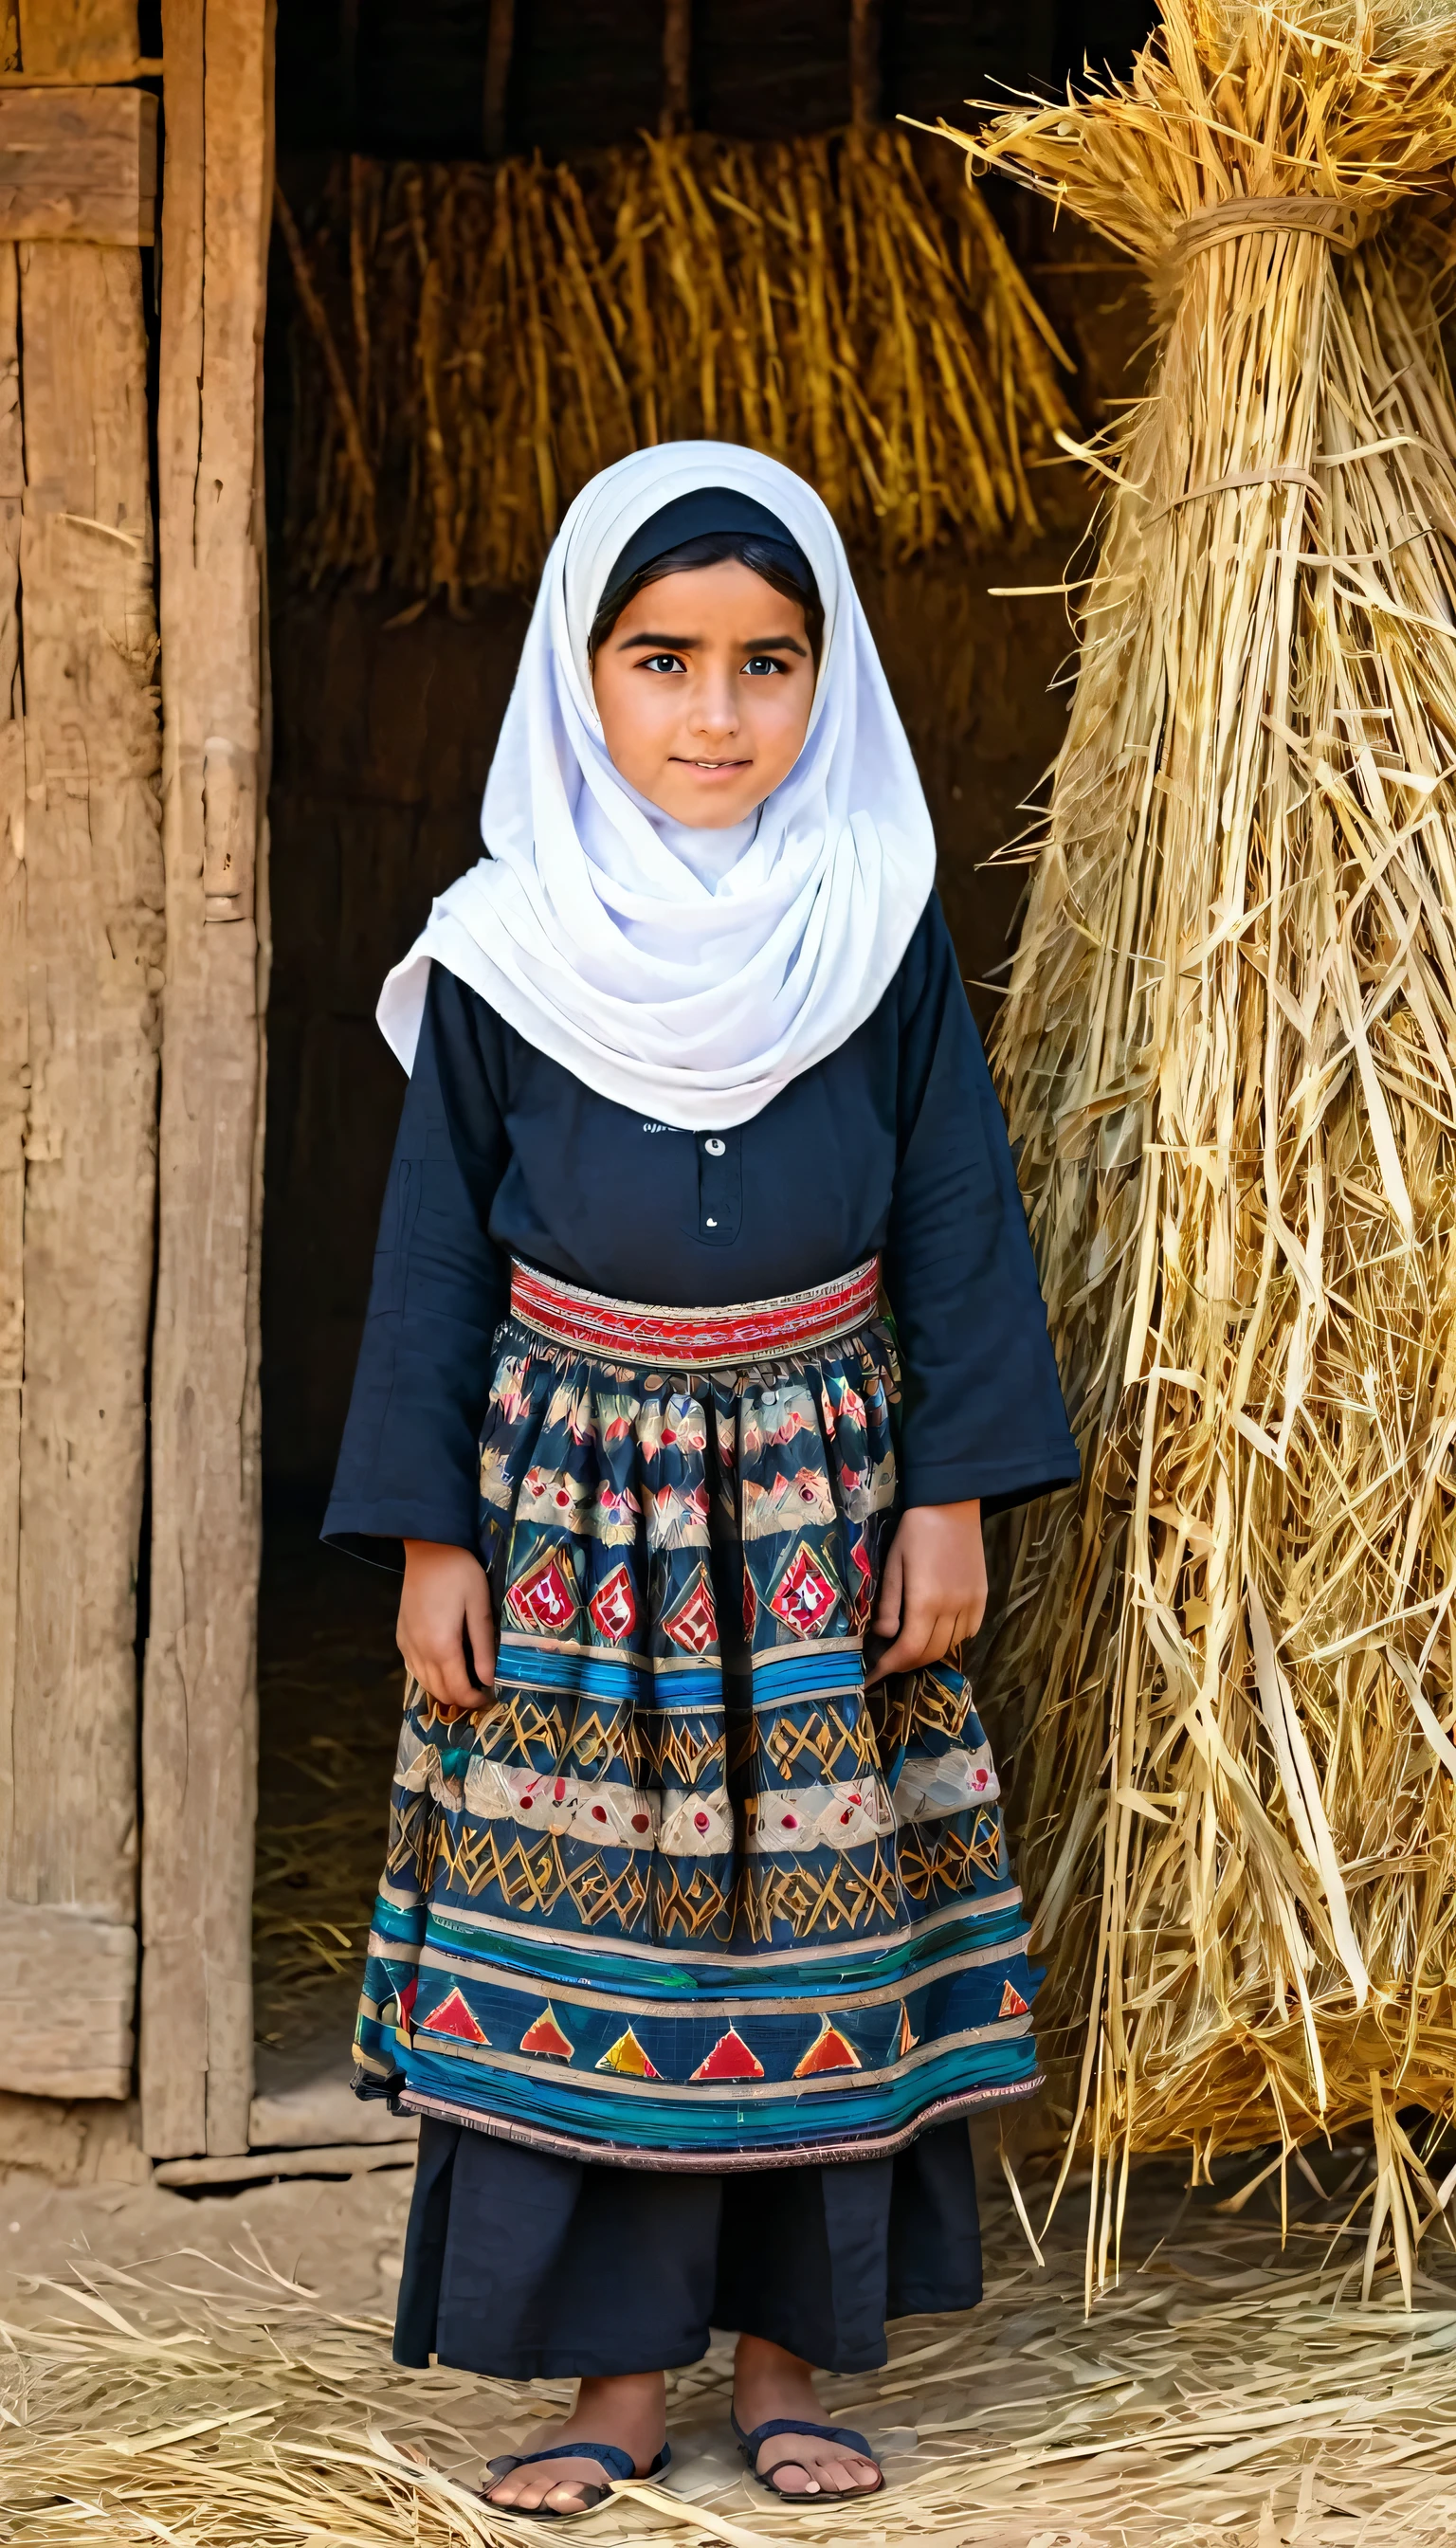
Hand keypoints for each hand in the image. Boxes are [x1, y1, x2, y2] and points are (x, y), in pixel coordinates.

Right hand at [398, 1540, 494, 1712]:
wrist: (428, 1550)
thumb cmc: (460, 1574)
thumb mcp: (479, 1606)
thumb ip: (483, 1646)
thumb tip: (489, 1680)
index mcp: (441, 1646)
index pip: (457, 1689)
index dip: (474, 1700)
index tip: (490, 1695)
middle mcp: (419, 1652)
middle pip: (439, 1692)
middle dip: (461, 1698)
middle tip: (481, 1690)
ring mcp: (406, 1645)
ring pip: (424, 1683)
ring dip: (445, 1689)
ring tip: (466, 1680)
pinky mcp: (401, 1637)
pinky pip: (414, 1670)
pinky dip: (430, 1677)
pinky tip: (445, 1667)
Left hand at [867, 1501, 984, 1682]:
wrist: (952, 1504)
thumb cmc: (915, 1530)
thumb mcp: (893, 1563)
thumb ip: (888, 1603)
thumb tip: (884, 1635)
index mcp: (926, 1600)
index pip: (909, 1650)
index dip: (889, 1668)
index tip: (872, 1677)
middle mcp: (952, 1608)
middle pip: (930, 1653)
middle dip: (906, 1664)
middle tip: (887, 1662)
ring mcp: (972, 1604)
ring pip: (951, 1646)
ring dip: (928, 1653)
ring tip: (909, 1648)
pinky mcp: (982, 1597)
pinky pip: (968, 1632)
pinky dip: (951, 1640)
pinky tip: (937, 1632)